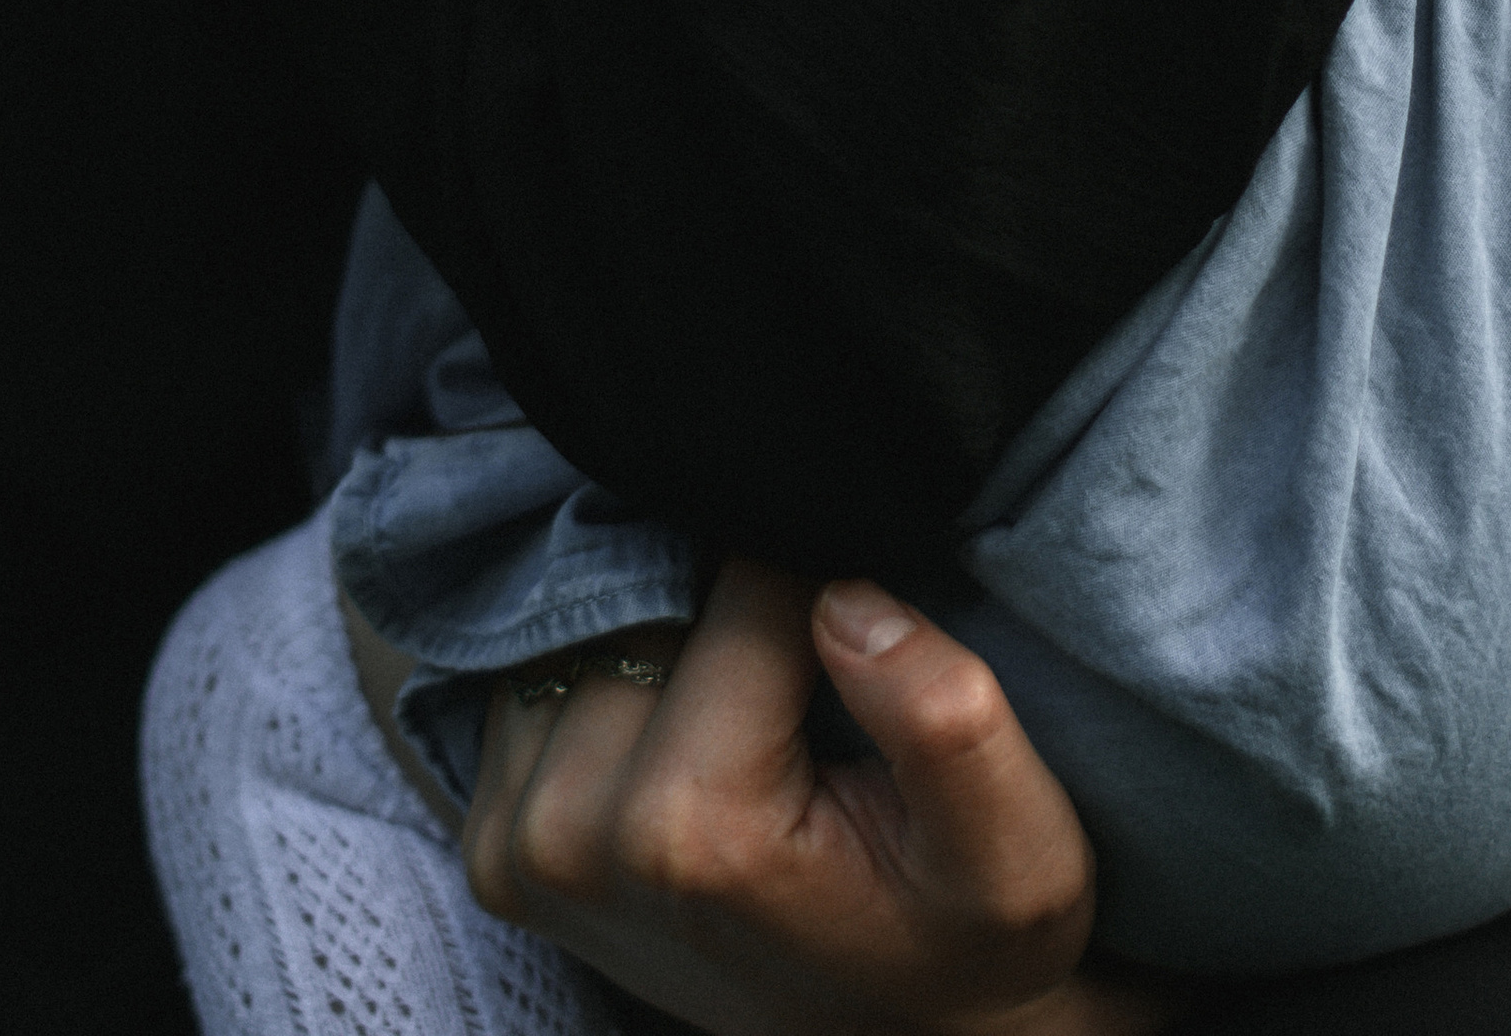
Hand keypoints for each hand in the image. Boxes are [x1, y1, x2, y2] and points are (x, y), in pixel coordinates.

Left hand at [463, 562, 1187, 1035]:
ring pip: (588, 626)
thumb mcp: (1016, 855)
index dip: (822, 567)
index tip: (868, 627)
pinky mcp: (494, 846)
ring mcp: (517, 847)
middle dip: (728, 588)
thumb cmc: (962, 942)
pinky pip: (538, 680)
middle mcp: (573, 836)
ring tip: (751, 681)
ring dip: (665, 620)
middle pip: (648, 595)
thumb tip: (846, 596)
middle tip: (805, 656)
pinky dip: (610, 665)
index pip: (746, 580)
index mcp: (697, 825)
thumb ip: (948, 717)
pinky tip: (685, 705)